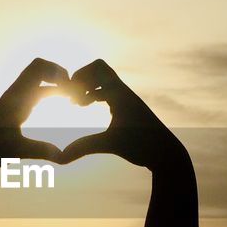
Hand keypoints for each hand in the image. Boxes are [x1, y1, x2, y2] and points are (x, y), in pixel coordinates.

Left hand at [0, 58, 68, 165]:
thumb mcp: (16, 150)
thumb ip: (40, 150)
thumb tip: (63, 156)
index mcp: (16, 96)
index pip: (39, 68)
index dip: (60, 75)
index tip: (72, 94)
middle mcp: (15, 93)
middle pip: (40, 66)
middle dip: (59, 73)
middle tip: (74, 91)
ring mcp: (15, 98)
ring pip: (38, 77)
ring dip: (55, 82)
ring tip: (71, 98)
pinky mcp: (15, 105)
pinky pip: (35, 89)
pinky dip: (50, 91)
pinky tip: (60, 104)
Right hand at [59, 59, 188, 171]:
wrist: (167, 153)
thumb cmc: (143, 146)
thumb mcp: (110, 145)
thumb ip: (84, 148)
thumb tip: (59, 158)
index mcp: (120, 93)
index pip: (97, 67)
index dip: (79, 77)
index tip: (70, 96)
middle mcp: (124, 92)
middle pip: (98, 70)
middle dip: (81, 80)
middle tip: (71, 98)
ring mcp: (126, 99)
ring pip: (103, 81)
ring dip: (87, 88)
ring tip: (77, 105)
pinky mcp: (128, 108)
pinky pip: (108, 92)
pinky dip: (95, 95)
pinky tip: (87, 109)